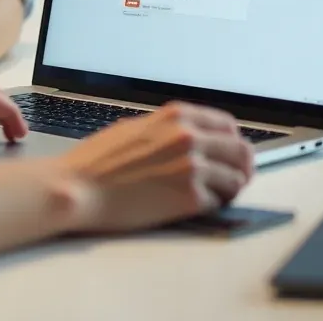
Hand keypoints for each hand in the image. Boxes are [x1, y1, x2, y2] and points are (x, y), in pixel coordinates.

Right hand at [58, 102, 254, 232]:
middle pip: (242, 151)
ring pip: (236, 180)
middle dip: (240, 167)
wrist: (80, 186)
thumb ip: (169, 129)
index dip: (231, 141)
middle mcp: (189, 137)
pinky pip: (217, 203)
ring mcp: (193, 167)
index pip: (228, 124)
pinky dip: (207, 206)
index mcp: (176, 116)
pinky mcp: (190, 198)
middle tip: (232, 179)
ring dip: (227, 189)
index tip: (228, 154)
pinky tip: (186, 205)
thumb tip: (194, 137)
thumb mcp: (136, 127)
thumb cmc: (99, 160)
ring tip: (209, 195)